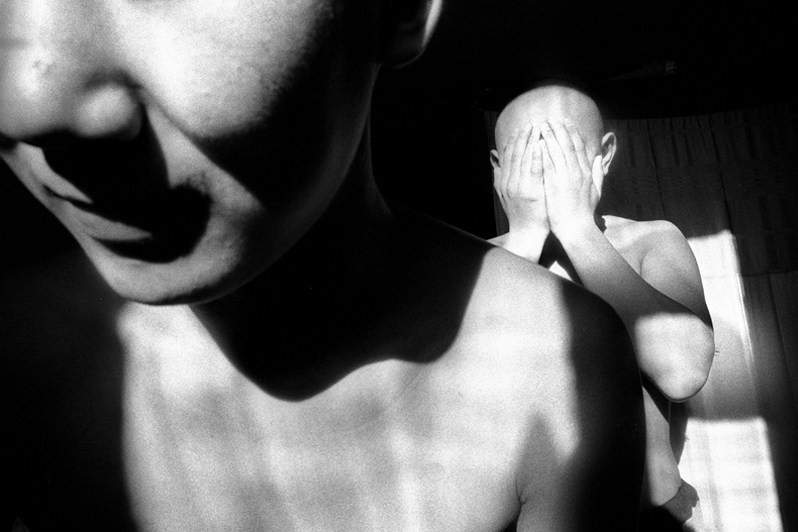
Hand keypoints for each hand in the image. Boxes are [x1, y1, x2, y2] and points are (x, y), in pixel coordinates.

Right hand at [492, 124, 548, 239]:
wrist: (527, 233)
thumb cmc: (520, 214)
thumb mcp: (504, 196)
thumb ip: (499, 178)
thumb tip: (495, 162)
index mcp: (505, 182)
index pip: (508, 157)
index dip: (514, 141)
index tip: (520, 129)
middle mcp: (510, 182)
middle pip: (515, 154)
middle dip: (522, 137)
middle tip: (530, 124)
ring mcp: (520, 187)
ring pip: (524, 159)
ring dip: (530, 142)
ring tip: (537, 128)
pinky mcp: (532, 192)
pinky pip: (534, 170)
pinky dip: (536, 156)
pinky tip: (541, 145)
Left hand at [539, 120, 602, 239]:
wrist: (576, 228)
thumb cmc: (584, 213)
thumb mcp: (596, 191)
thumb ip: (598, 173)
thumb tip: (598, 158)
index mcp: (586, 172)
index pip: (579, 147)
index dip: (572, 132)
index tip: (566, 122)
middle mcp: (577, 172)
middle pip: (567, 145)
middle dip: (559, 129)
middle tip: (552, 118)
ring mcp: (565, 178)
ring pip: (557, 151)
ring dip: (549, 137)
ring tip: (542, 126)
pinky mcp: (554, 185)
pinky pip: (547, 164)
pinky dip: (543, 152)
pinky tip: (537, 143)